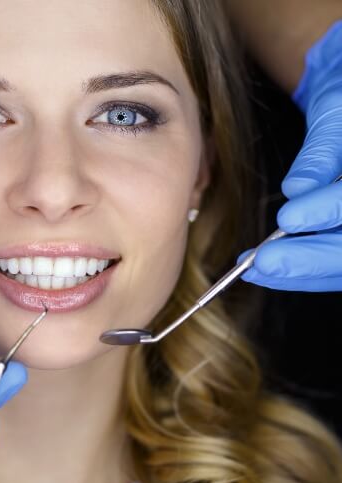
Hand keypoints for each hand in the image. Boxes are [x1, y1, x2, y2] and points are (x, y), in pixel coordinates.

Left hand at [241, 21, 341, 291]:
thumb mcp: (338, 106)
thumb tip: (298, 190)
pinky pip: (337, 258)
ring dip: (302, 271)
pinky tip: (269, 269)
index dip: (330, 211)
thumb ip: (323, 152)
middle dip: (310, 259)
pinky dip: (305, 267)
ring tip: (254, 270)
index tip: (288, 220)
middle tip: (261, 264)